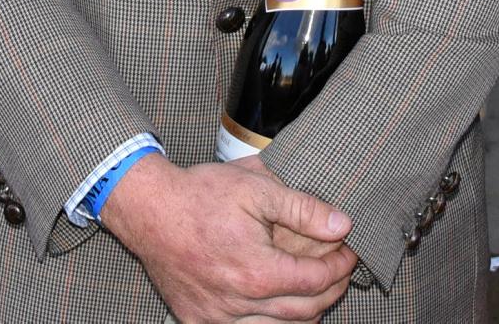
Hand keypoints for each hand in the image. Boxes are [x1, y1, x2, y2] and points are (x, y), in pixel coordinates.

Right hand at [102, 153, 356, 323]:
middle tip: (340, 272)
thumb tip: (342, 224)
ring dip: (306, 313)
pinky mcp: (199, 322)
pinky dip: (271, 323)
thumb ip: (302, 209)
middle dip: (331, 291)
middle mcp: (238, 303)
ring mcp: (217, 317)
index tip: (349, 253)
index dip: (340, 268)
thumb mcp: (255, 188)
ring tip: (316, 290)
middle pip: (304, 312)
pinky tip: (278, 306)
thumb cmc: (199, 195)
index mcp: (256, 271)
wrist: (148, 210)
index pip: (316, 281)